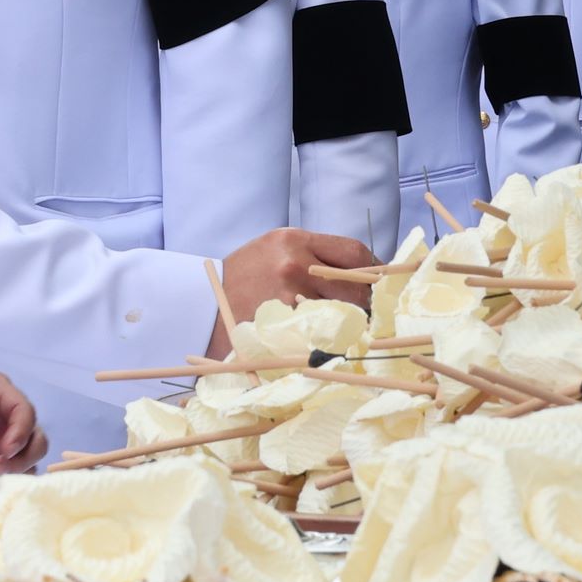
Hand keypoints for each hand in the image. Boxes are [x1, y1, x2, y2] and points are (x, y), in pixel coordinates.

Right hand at [211, 230, 378, 357]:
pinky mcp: (282, 326)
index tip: (380, 281)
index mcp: (294, 240)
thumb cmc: (243, 277)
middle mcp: (294, 264)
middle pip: (355, 286)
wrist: (202, 303)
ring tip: (349, 328)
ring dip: (352, 323)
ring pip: (343, 313)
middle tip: (369, 312)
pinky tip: (328, 341)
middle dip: (367, 301)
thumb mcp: (275, 251)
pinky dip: (330, 339)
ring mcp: (288, 297)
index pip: (354, 252)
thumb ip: (315, 256)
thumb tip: (362, 272)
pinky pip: (322, 334)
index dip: (374, 268)